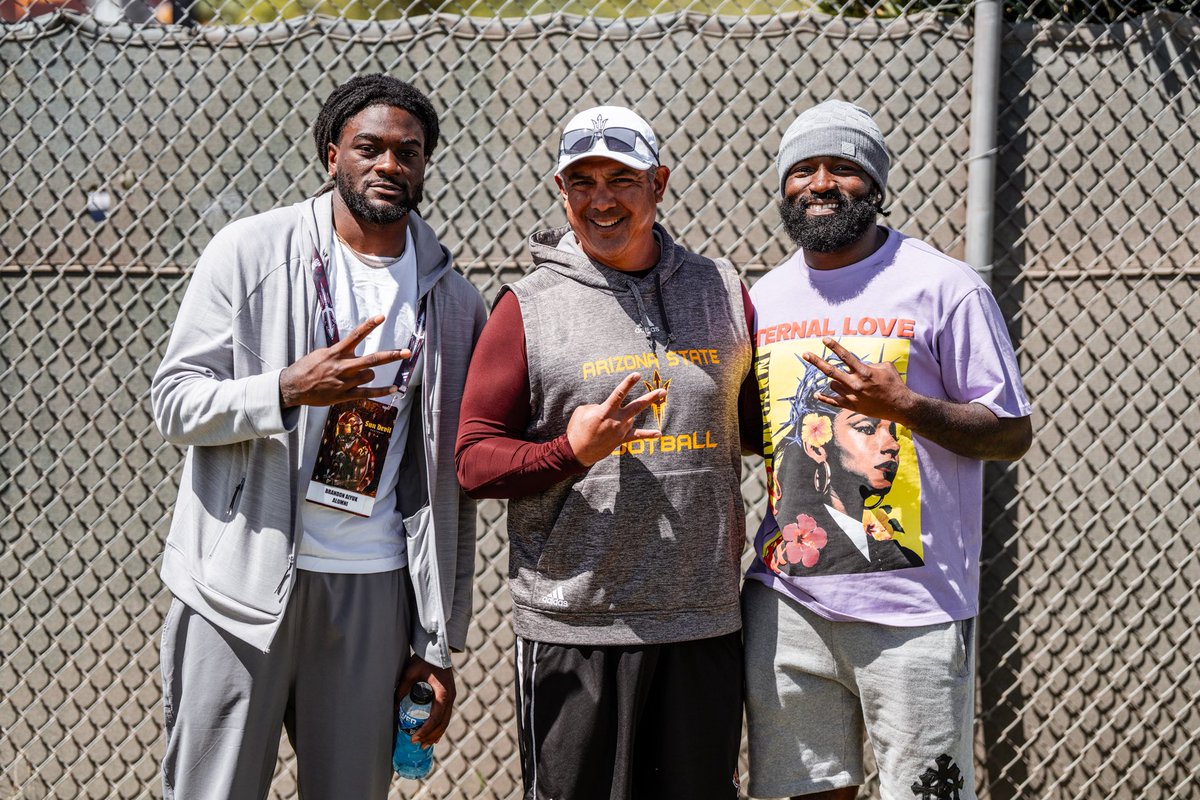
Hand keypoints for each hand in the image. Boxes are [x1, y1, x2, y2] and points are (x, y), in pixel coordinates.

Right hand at [279, 316, 410, 407]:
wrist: (293, 386)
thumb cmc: (307, 368)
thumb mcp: (322, 353)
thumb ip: (339, 351)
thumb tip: (354, 349)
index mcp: (336, 352)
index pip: (355, 335)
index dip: (369, 325)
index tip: (381, 317)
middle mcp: (342, 366)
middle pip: (372, 359)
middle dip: (391, 355)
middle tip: (407, 352)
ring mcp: (344, 381)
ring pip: (370, 374)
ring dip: (369, 373)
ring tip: (355, 375)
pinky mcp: (344, 394)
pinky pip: (368, 393)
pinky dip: (382, 391)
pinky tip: (394, 388)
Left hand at [395, 655, 455, 746]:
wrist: (437, 649)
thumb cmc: (424, 660)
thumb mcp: (410, 673)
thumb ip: (402, 688)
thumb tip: (393, 706)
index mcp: (443, 693)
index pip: (435, 718)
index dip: (425, 730)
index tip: (414, 737)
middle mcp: (450, 697)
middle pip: (442, 723)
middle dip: (430, 736)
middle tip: (418, 745)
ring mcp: (451, 697)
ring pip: (446, 720)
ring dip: (436, 733)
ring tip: (426, 744)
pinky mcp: (449, 695)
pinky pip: (446, 715)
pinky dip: (440, 725)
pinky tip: (434, 734)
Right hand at [566, 372, 665, 466]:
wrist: (577, 452)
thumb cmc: (577, 429)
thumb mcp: (582, 411)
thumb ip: (597, 406)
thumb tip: (606, 408)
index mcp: (605, 411)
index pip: (619, 393)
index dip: (628, 383)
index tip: (637, 374)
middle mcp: (616, 420)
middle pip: (637, 406)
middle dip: (650, 398)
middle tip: (663, 391)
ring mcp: (620, 431)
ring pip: (631, 418)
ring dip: (627, 415)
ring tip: (617, 420)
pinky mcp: (620, 440)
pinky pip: (636, 436)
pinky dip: (648, 434)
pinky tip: (659, 433)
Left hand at [803, 337, 915, 424]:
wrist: (899, 406)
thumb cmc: (894, 383)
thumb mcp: (885, 368)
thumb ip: (869, 364)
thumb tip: (857, 365)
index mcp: (864, 372)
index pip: (846, 357)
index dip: (834, 347)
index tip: (824, 339)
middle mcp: (856, 384)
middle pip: (831, 371)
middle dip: (816, 361)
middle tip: (805, 354)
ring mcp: (852, 396)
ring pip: (833, 385)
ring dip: (836, 381)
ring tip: (849, 382)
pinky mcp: (852, 406)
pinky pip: (833, 401)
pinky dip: (824, 398)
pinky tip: (816, 394)